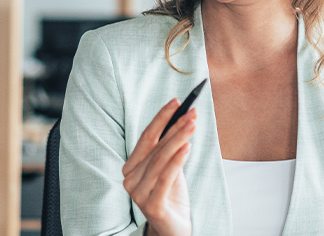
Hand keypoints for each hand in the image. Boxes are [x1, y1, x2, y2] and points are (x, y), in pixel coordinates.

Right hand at [122, 98, 195, 235]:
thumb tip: (182, 119)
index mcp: (131, 168)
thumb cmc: (171, 196)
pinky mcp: (151, 206)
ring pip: (160, 160)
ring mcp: (138, 194)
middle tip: (192, 112)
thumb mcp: (171, 169)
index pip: (146, 138)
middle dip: (174, 127)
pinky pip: (165, 178)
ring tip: (193, 126)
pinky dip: (177, 161)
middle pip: (154, 147)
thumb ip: (171, 149)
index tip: (176, 101)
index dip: (161, 118)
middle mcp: (130, 180)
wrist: (173, 229)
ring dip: (178, 140)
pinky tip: (188, 148)